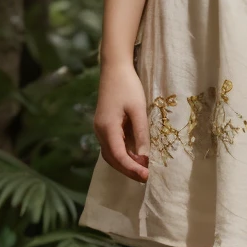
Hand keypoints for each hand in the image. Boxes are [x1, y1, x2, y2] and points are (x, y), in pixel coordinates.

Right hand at [94, 62, 149, 181]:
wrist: (114, 68)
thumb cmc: (128, 86)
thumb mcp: (138, 109)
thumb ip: (141, 134)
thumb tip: (144, 158)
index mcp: (107, 128)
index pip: (119, 156)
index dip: (132, 168)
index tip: (146, 176)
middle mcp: (100, 131)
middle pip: (112, 159)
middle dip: (128, 170)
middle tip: (146, 178)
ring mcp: (100, 129)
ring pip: (111, 154)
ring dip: (125, 164)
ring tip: (142, 171)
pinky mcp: (104, 125)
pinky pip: (112, 146)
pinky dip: (122, 155)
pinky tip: (135, 157)